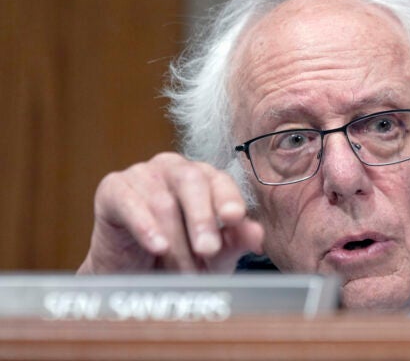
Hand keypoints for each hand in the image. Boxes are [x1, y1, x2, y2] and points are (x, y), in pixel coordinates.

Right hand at [78, 152, 263, 273]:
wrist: (134, 278)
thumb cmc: (180, 259)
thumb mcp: (214, 256)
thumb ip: (236, 241)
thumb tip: (258, 235)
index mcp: (204, 178)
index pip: (220, 180)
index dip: (228, 198)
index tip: (235, 218)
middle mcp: (174, 168)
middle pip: (192, 181)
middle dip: (202, 218)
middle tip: (208, 250)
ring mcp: (143, 174)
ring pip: (162, 200)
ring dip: (175, 240)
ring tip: (182, 271)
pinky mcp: (113, 189)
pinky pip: (128, 201)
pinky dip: (144, 226)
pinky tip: (158, 246)